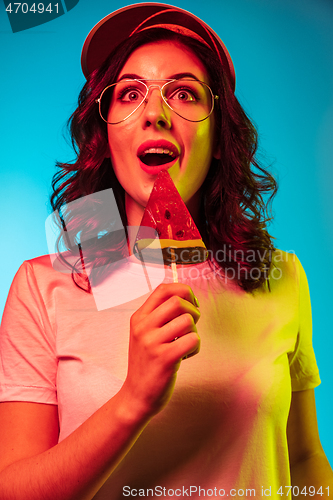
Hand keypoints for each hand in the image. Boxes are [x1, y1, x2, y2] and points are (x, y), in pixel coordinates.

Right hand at [121, 283, 200, 417]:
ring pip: (188, 321)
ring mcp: (152, 342)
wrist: (136, 395)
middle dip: (193, 310)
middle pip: (177, 301)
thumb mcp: (145, 334)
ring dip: (194, 332)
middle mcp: (143, 327)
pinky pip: (192, 339)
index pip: (163, 289)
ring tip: (185, 344)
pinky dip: (195, 347)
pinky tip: (185, 356)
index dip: (183, 291)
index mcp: (139, 318)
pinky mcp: (165, 358)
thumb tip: (187, 298)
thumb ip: (159, 316)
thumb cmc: (147, 363)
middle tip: (190, 326)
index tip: (191, 304)